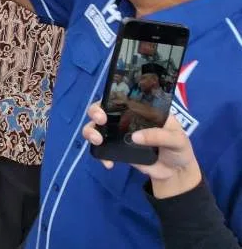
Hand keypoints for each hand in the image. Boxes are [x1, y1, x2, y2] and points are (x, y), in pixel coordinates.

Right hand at [82, 103, 201, 198]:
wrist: (176, 173)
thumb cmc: (178, 148)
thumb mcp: (177, 139)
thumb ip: (159, 135)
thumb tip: (134, 137)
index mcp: (141, 109)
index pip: (122, 96)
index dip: (110, 96)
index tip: (108, 104)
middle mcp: (126, 117)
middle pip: (102, 108)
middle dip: (95, 111)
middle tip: (100, 120)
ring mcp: (119, 133)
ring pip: (96, 127)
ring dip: (91, 131)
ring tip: (97, 141)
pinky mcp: (116, 149)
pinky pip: (102, 148)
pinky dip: (100, 155)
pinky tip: (109, 164)